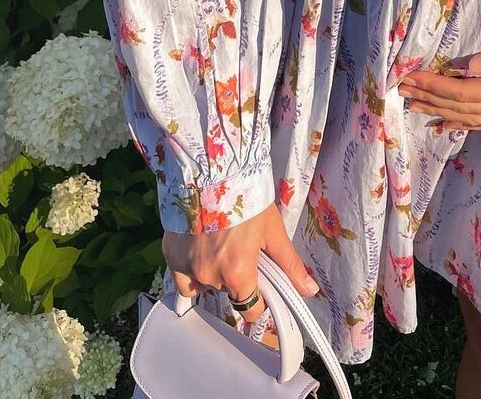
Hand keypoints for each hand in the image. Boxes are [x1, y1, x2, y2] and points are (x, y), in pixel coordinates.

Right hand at [161, 201, 318, 335]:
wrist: (211, 171)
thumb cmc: (246, 197)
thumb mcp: (273, 230)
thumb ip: (290, 264)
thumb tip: (310, 289)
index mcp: (238, 273)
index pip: (250, 310)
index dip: (258, 300)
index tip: (260, 285)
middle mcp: (209, 276)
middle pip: (227, 292)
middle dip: (235, 277)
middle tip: (239, 248)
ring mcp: (186, 267)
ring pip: (204, 285)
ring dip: (213, 273)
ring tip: (220, 244)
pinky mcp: (170, 256)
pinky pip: (182, 276)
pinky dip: (190, 268)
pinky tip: (200, 247)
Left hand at [396, 1, 480, 132]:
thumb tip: (467, 68)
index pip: (462, 92)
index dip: (433, 86)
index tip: (409, 77)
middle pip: (461, 106)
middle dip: (430, 98)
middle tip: (401, 91)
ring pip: (470, 116)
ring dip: (440, 110)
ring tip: (415, 107)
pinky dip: (461, 121)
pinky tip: (447, 123)